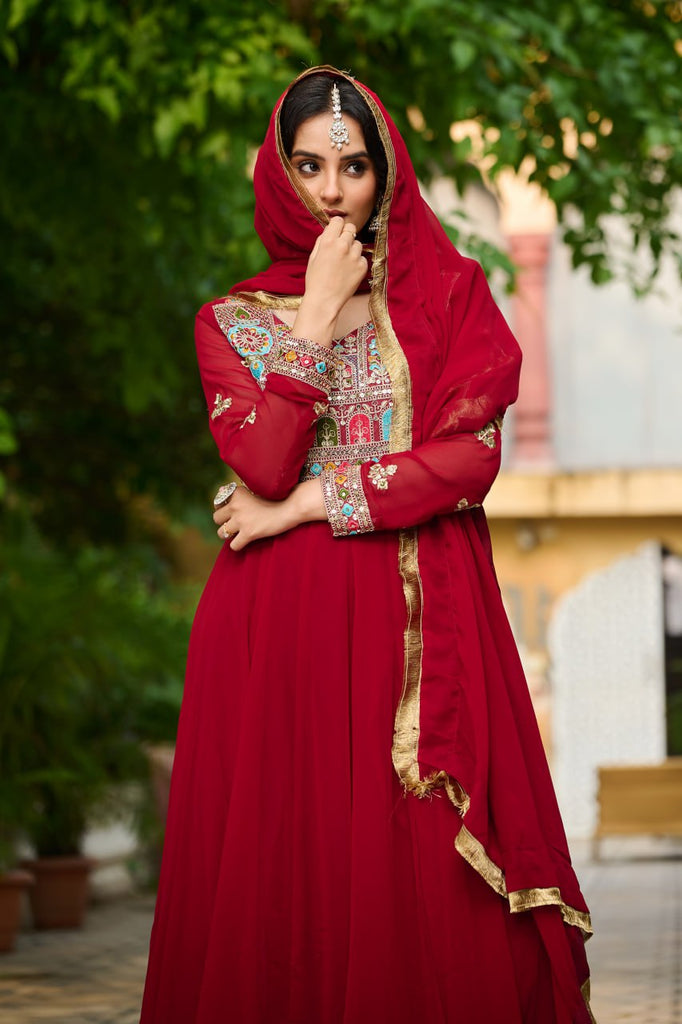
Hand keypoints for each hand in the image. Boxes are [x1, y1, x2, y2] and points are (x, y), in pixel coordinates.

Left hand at [212, 480, 325, 550]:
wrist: (290, 506)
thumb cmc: (276, 498)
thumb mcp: (256, 489)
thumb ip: (239, 494)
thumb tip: (220, 493)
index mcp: (236, 493)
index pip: (218, 502)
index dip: (223, 508)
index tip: (231, 511)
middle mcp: (235, 505)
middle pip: (216, 518)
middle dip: (223, 522)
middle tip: (234, 524)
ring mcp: (241, 520)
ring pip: (221, 533)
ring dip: (228, 534)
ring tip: (238, 533)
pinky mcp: (249, 533)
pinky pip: (233, 545)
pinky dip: (238, 545)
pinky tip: (245, 541)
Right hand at [292, 219, 367, 346]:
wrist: (324, 301)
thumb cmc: (315, 280)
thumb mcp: (313, 257)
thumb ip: (322, 240)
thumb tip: (331, 229)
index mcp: (328, 241)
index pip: (338, 221)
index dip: (337, 226)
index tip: (336, 232)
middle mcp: (342, 245)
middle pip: (351, 228)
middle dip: (346, 235)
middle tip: (341, 247)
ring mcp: (354, 256)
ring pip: (358, 243)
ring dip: (352, 250)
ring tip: (344, 263)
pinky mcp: (362, 267)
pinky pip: (362, 258)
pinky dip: (357, 263)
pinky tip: (348, 272)